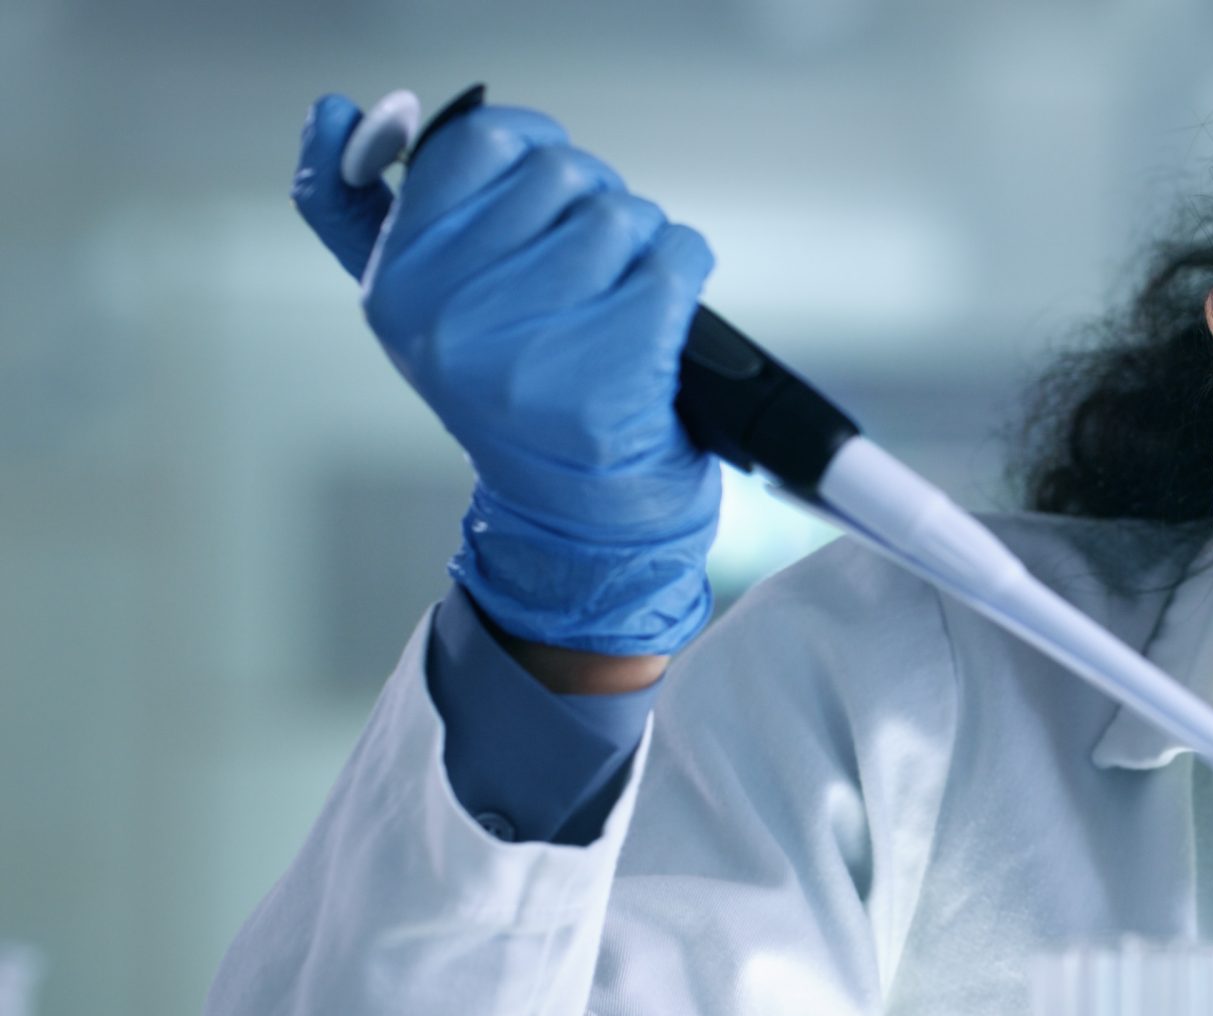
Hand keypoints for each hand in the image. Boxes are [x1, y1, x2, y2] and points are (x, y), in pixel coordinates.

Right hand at [292, 92, 720, 655]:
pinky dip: (684, 270)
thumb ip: (358, 208)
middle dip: (591, 203)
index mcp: (398, 283)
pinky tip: (662, 314)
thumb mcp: (417, 307)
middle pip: (562, 172)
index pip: (475, 141)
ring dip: (640, 242)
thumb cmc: (508, 390)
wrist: (575, 511)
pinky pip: (677, 255)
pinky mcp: (614, 365)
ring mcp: (532, 342)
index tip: (549, 187)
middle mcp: (451, 314)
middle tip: (590, 264)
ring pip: (623, 213)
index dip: (532, 145)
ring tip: (620, 298)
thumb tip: (331, 111)